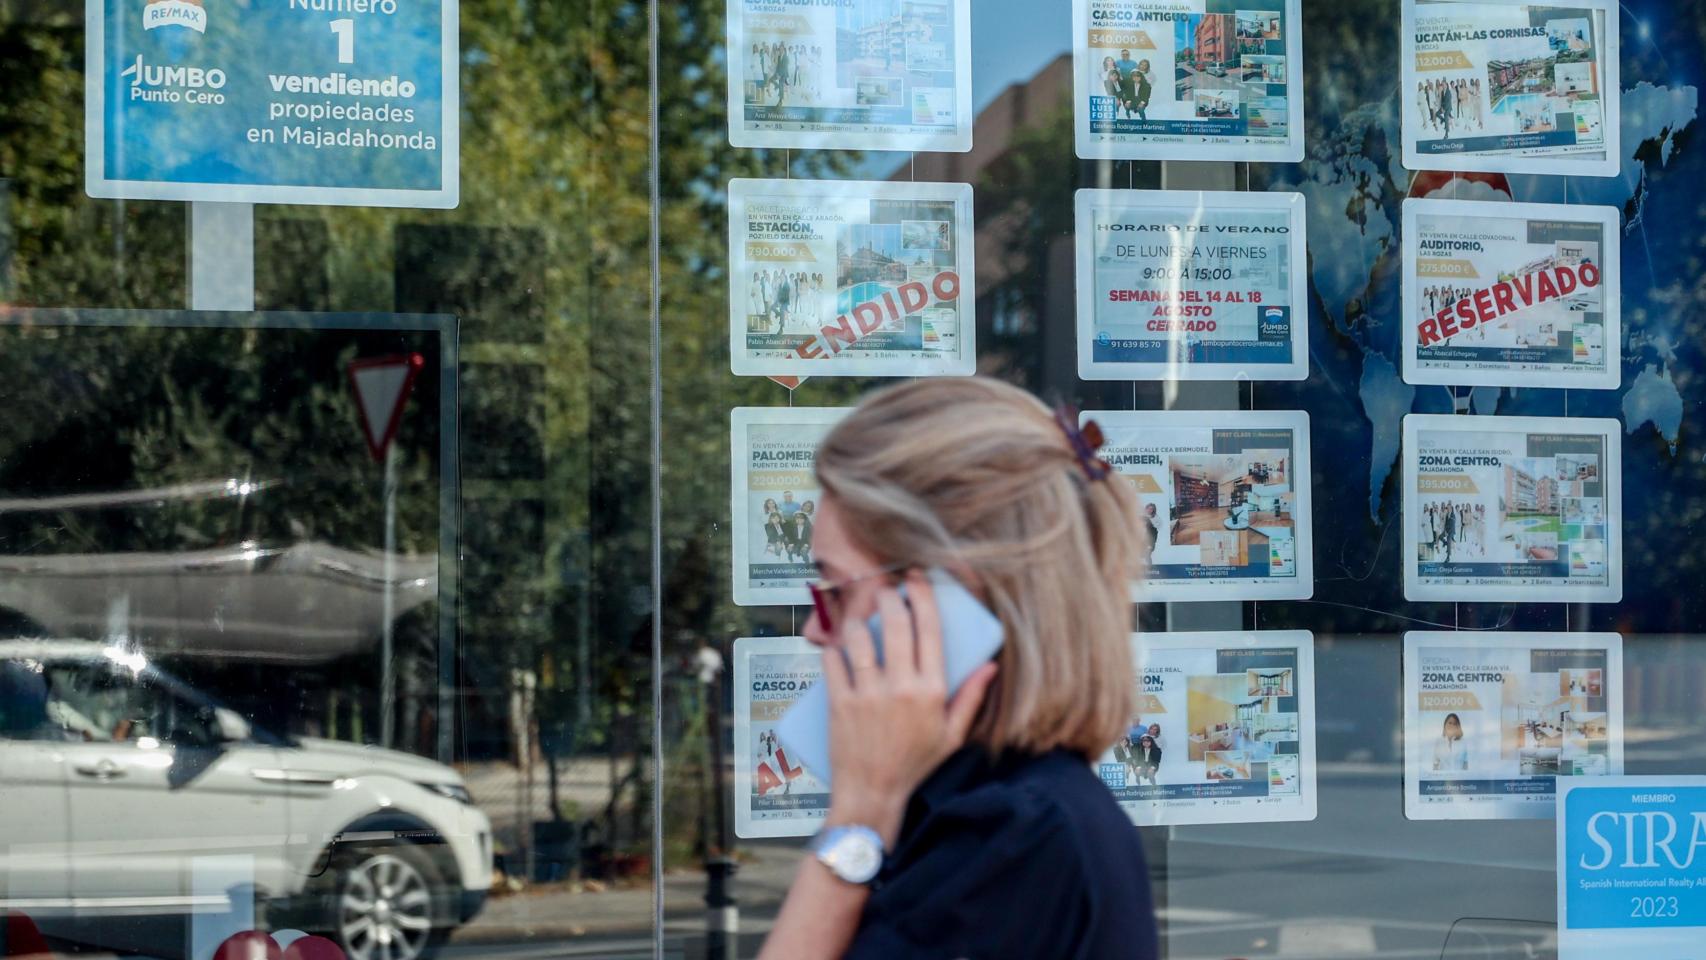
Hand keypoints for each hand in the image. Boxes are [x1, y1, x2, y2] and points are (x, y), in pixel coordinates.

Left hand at [820, 570, 999, 847]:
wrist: (873, 794)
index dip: (924, 596)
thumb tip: (990, 666)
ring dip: (860, 621)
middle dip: (890, 596)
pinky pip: (833, 660)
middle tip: (886, 588)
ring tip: (862, 620)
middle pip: (896, 624)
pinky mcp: (839, 702)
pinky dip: (834, 649)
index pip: (931, 630)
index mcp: (931, 691)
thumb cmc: (914, 764)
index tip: (917, 579)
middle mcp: (900, 688)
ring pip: (861, 638)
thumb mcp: (951, 735)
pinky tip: (839, 647)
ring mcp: (867, 694)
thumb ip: (970, 698)